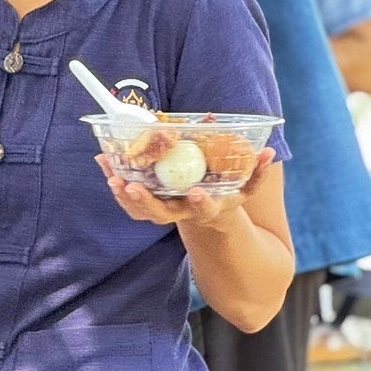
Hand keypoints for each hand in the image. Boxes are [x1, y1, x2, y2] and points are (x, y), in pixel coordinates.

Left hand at [96, 148, 277, 229]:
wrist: (209, 217)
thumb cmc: (225, 193)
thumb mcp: (242, 185)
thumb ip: (255, 171)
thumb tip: (267, 152)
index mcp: (208, 207)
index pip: (205, 208)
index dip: (202, 203)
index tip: (198, 193)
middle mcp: (182, 213)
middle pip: (161, 214)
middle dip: (145, 202)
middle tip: (132, 186)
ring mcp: (163, 211)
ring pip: (139, 211)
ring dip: (124, 195)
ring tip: (112, 176)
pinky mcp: (146, 206)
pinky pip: (127, 198)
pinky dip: (114, 179)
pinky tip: (103, 161)